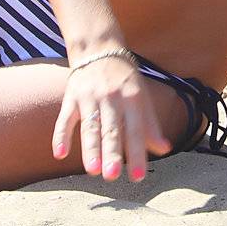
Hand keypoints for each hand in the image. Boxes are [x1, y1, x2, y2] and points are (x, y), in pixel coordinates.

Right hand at [51, 53, 171, 181]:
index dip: (137, 154)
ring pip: (90, 126)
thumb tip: (166, 149)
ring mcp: (90, 97)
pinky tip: (60, 154)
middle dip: (112, 153)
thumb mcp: (142, 96)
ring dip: (90, 149)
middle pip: (112, 129)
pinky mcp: (71, 97)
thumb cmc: (125, 79)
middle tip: (113, 176)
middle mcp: (112, 97)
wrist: (98, 48)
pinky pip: (65, 118)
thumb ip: (151, 125)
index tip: (138, 177)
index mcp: (133, 98)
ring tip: (92, 171)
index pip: (136, 130)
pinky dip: (61, 136)